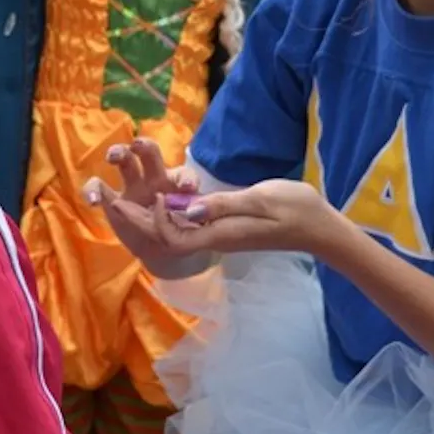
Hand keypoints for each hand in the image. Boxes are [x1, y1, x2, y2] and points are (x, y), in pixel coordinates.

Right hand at [83, 139, 201, 272]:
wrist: (160, 250)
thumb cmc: (179, 230)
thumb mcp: (193, 225)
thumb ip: (195, 216)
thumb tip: (198, 211)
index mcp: (176, 183)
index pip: (182, 174)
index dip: (185, 179)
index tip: (187, 190)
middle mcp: (153, 178)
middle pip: (148, 152)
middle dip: (143, 146)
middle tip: (138, 147)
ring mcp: (131, 187)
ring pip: (124, 160)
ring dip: (118, 152)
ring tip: (114, 156)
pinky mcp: (112, 200)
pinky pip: (98, 187)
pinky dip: (92, 190)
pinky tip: (92, 200)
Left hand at [90, 165, 345, 262]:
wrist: (320, 228)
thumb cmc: (295, 209)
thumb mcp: (260, 199)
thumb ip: (223, 205)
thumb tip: (188, 209)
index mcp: (221, 233)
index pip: (174, 237)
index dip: (156, 221)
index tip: (153, 194)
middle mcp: (216, 238)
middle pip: (169, 238)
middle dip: (140, 222)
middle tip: (114, 201)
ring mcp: (222, 235)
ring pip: (178, 232)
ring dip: (153, 219)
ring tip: (129, 199)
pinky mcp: (228, 229)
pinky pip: (192, 227)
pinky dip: (173, 215)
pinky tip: (166, 199)